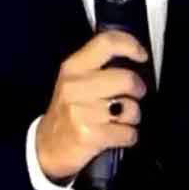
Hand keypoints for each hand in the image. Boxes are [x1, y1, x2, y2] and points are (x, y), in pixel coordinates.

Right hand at [35, 30, 148, 180]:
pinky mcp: (89, 135)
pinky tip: (116, 135)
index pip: (106, 43)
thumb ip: (98, 66)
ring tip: (119, 119)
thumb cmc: (68, 110)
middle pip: (127, 78)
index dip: (130, 45)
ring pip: (131, 108)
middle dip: (138, 89)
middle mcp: (75, 86)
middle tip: (134, 95)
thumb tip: (132, 57)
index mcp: (73, 67)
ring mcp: (81, 111)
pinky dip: (128, 136)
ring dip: (132, 116)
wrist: (47, 146)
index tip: (141, 56)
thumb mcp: (74, 81)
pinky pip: (129, 133)